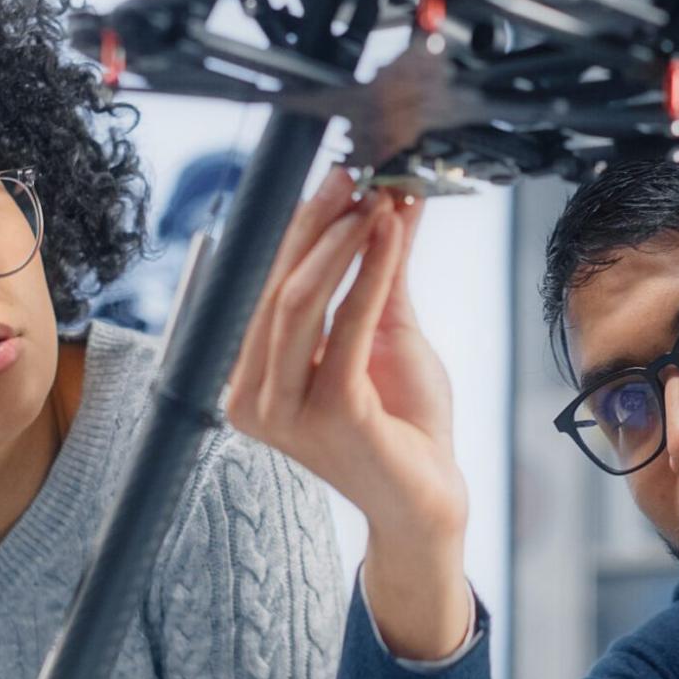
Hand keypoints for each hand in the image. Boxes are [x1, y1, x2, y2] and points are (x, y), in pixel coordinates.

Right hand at [226, 167, 470, 657]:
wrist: (425, 502)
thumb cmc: (401, 427)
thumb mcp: (384, 336)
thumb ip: (377, 274)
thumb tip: (384, 204)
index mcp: (252, 380)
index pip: (270, 291)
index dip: (301, 232)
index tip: (333, 183)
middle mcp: (253, 398)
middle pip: (279, 290)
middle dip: (315, 226)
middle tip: (349, 176)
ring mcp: (283, 411)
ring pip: (299, 303)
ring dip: (340, 243)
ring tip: (371, 198)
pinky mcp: (326, 415)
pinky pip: (344, 327)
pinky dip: (370, 273)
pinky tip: (389, 235)